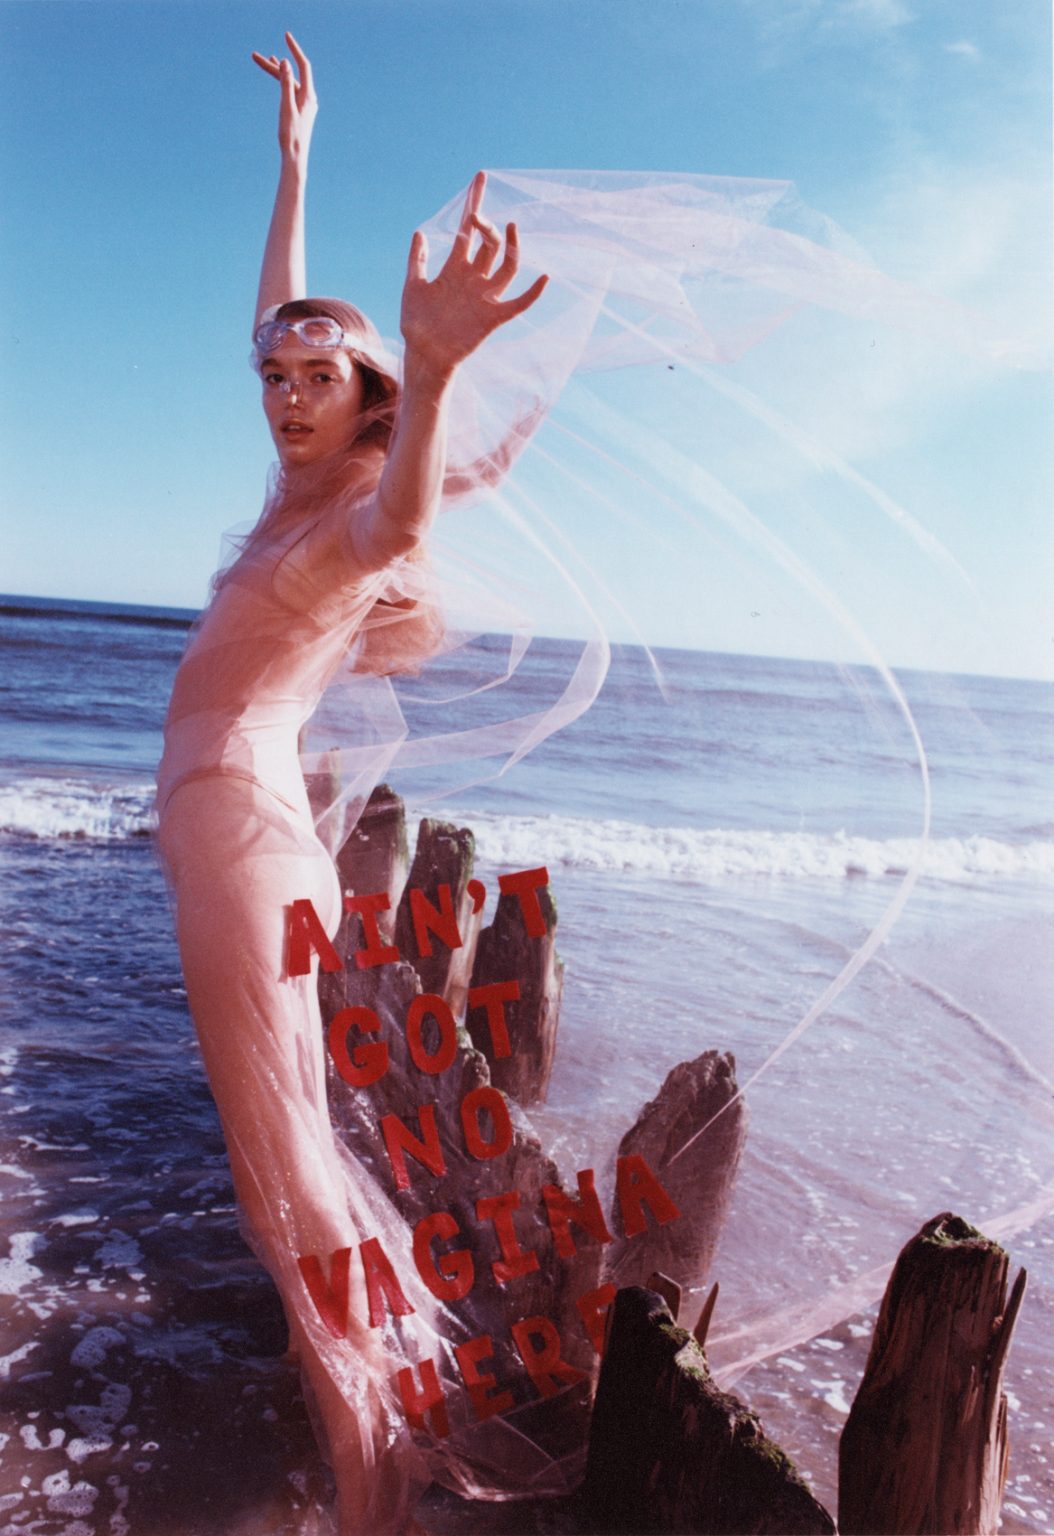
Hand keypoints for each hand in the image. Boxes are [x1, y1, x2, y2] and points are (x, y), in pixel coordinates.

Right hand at [251, 32, 316, 164]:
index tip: (285, 35)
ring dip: (276, 72)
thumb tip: (285, 62)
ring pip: (290, 82)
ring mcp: (305, 104)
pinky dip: (283, 82)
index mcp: (308, 96)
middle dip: (274, 64)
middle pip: (292, 73)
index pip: (303, 65)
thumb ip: (286, 84)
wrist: (296, 158)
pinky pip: (291, 90)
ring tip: (262, 60)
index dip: (294, 49)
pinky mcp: (300, 111)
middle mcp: (309, 98)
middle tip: (255, 55)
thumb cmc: (291, 136)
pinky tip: (277, 76)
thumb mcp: (286, 108)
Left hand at [401, 172, 548, 380]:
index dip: (474, 202)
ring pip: (507, 266)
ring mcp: (485, 296)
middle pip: (488, 243)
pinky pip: (518, 304)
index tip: (479, 176)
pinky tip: (544, 278)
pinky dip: (532, 293)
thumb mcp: (412, 286)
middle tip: (477, 217)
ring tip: (510, 227)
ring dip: (511, 247)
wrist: (423, 354)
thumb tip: (421, 231)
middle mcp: (473, 278)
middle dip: (486, 226)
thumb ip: (417, 260)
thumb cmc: (416, 324)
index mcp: (454, 268)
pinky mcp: (493, 318)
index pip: (467, 229)